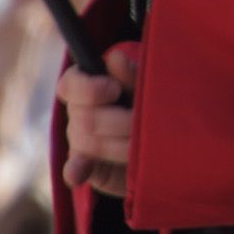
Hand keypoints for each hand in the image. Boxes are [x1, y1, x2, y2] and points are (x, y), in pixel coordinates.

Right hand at [58, 46, 137, 197]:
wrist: (163, 134)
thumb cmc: (150, 100)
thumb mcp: (145, 84)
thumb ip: (131, 74)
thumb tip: (114, 58)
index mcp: (86, 85)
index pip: (70, 85)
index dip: (90, 89)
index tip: (114, 90)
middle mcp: (78, 112)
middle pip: (85, 118)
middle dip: (120, 121)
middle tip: (142, 121)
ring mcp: (79, 140)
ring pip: (90, 143)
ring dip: (122, 144)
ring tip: (144, 142)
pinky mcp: (88, 166)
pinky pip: (75, 168)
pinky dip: (76, 170)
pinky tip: (79, 175)